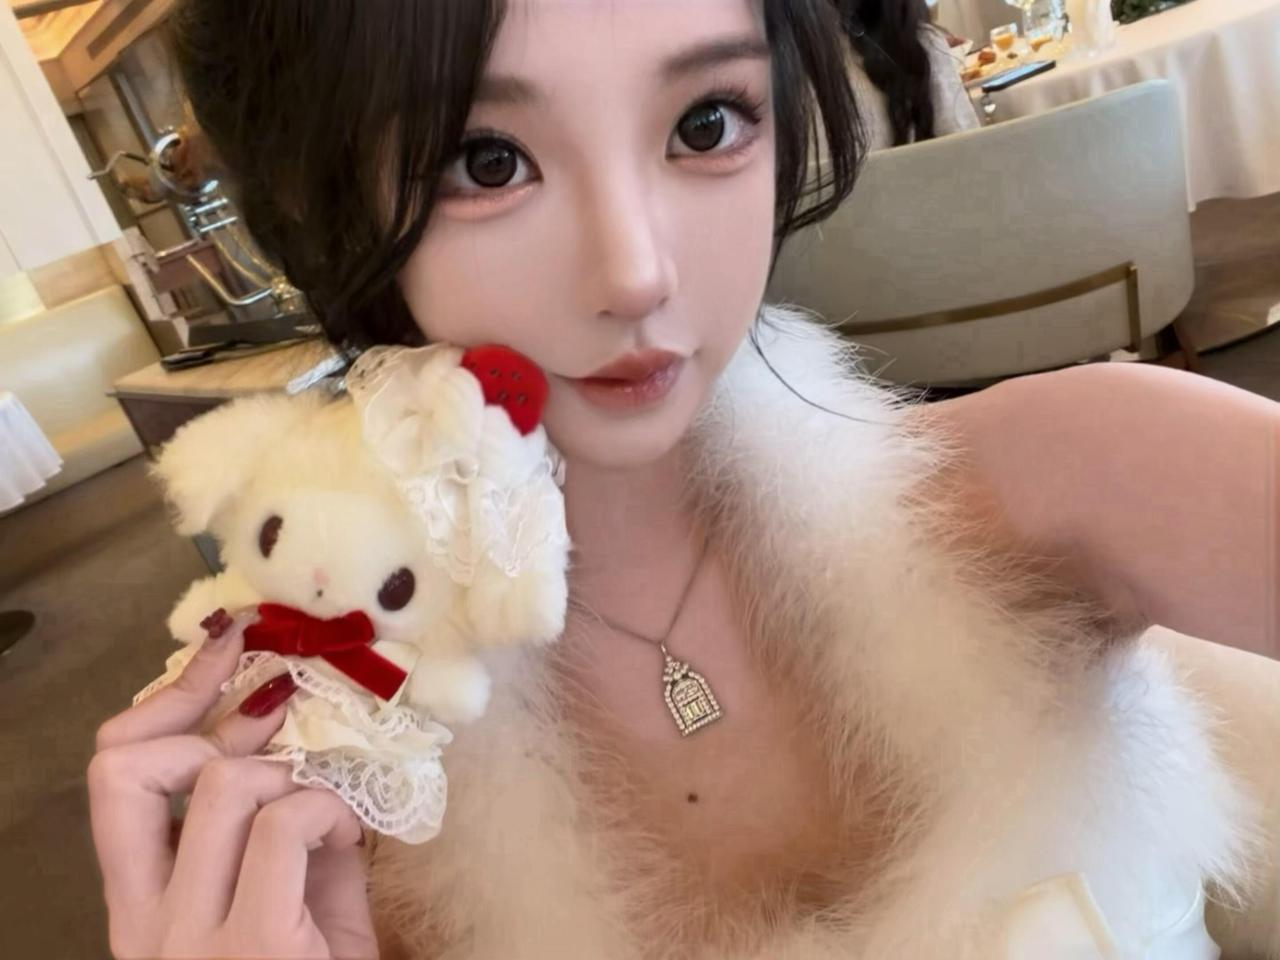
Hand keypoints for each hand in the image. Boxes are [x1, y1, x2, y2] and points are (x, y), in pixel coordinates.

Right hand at [89, 611, 378, 958]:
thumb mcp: (296, 896)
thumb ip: (284, 824)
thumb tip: (302, 732)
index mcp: (143, 909)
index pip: (113, 777)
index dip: (168, 699)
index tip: (227, 654)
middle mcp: (146, 927)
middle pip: (125, 768)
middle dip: (199, 712)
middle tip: (272, 707)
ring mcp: (190, 941)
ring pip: (220, 786)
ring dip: (290, 774)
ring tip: (328, 808)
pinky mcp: (253, 946)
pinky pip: (282, 823)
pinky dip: (328, 809)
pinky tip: (350, 835)